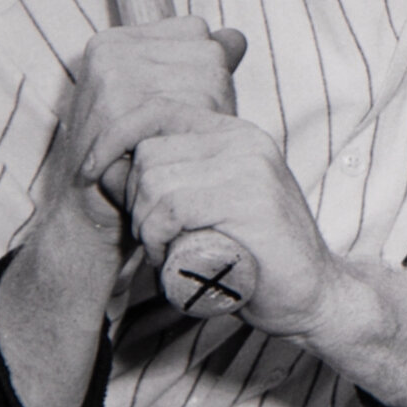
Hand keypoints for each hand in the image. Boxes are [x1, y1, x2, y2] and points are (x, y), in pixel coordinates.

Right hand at [33, 17, 248, 242]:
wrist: (86, 209)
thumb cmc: (135, 158)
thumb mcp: (171, 103)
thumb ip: (201, 67)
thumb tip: (236, 37)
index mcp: (121, 40)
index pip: (198, 33)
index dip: (207, 76)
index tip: (182, 112)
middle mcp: (113, 48)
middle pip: (209, 60)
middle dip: (210, 104)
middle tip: (175, 139)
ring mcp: (112, 74)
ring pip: (206, 90)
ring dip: (201, 128)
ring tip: (169, 150)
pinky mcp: (117, 108)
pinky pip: (190, 117)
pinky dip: (188, 144)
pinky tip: (165, 160)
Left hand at [127, 116, 339, 342]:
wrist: (315, 295)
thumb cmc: (255, 258)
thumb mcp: (209, 207)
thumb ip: (173, 180)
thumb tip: (108, 166)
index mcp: (235, 133)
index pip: (156, 110)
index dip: (114, 137)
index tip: (91, 171)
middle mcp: (244, 140)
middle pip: (148, 151)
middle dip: (134, 200)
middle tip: (155, 237)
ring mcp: (250, 167)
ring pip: (155, 181)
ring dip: (146, 225)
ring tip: (168, 251)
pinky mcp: (250, 201)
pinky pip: (172, 207)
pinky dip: (158, 237)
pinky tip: (172, 257)